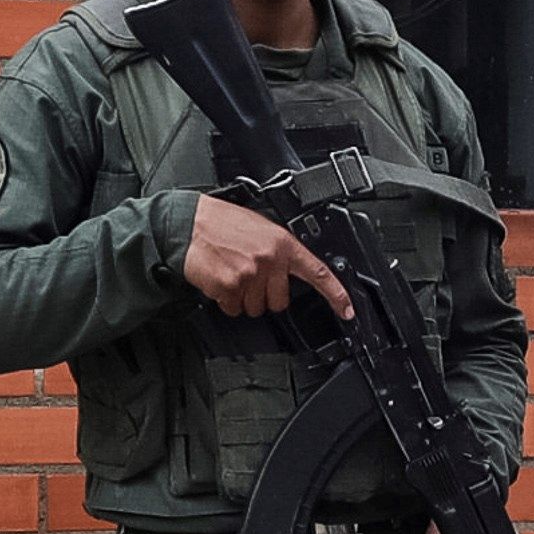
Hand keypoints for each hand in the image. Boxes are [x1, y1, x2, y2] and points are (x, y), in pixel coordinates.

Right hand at [179, 195, 350, 320]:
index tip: (347, 310)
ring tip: (231, 272)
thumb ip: (277, 250)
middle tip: (249, 275)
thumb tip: (287, 271)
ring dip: (243, 298)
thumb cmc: (219, 224)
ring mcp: (250, 275)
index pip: (317, 272)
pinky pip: (234, 309)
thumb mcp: (259, 228)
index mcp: (282, 243)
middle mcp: (269, 260)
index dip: (336, 294)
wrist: (187, 224)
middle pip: (280, 301)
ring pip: (256, 308)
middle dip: (264, 295)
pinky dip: (225, 300)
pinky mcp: (230, 288)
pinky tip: (219, 279)